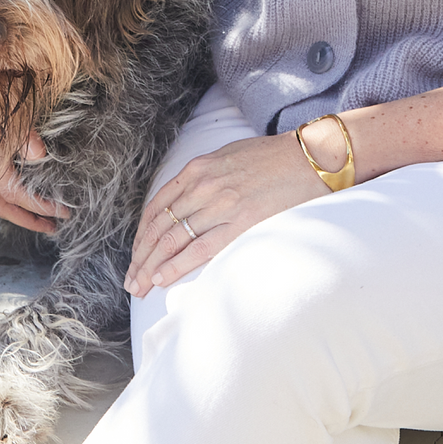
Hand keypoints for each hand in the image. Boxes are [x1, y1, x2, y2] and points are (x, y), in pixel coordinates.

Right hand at [0, 129, 69, 234]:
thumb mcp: (16, 105)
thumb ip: (27, 136)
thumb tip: (40, 157)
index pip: (16, 194)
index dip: (40, 206)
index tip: (63, 211)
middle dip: (26, 219)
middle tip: (52, 226)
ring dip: (9, 213)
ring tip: (32, 217)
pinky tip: (9, 195)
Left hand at [123, 128, 334, 297]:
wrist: (311, 157)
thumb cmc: (273, 158)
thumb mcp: (228, 157)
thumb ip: (203, 178)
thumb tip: (186, 203)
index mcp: (198, 169)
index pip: (157, 207)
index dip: (142, 235)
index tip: (135, 255)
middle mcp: (203, 186)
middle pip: (159, 227)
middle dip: (141, 257)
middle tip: (131, 280)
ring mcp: (220, 204)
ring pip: (172, 240)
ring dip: (151, 267)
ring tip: (141, 286)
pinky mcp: (241, 222)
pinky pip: (199, 249)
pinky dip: (176, 265)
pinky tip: (162, 278)